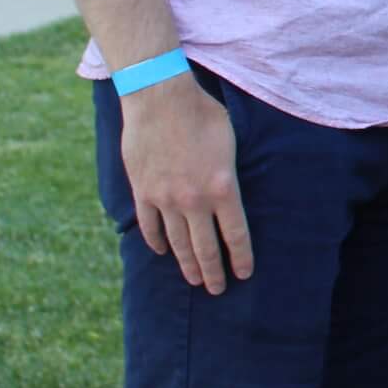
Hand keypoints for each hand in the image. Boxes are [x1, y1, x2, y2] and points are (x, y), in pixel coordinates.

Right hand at [119, 72, 253, 292]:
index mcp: (223, 188)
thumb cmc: (202, 113)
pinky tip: (164, 252)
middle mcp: (194, 201)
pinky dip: (158, 242)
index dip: (241, 258)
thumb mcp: (230, 141)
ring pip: (178, 243)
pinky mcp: (143, 192)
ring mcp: (165, 199)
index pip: (236, 235)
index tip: (244, 274)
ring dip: (187, 265)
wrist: (159, 97)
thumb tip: (230, 192)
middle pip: (207, 248)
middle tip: (218, 289)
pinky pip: (151, 227)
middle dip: (214, 272)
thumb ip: (231, 173)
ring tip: (195, 280)